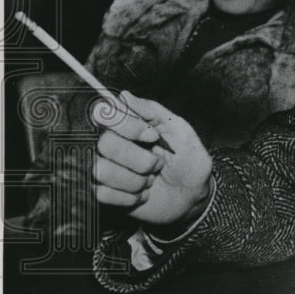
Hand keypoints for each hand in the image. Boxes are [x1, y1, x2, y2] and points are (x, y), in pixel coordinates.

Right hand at [92, 91, 212, 226]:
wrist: (191, 196)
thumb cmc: (187, 160)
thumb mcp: (180, 130)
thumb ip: (153, 111)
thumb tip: (125, 95)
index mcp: (127, 125)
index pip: (107, 114)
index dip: (131, 127)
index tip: (154, 137)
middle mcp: (112, 144)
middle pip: (105, 144)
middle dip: (140, 160)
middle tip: (157, 164)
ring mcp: (105, 168)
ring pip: (102, 171)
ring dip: (135, 181)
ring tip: (150, 180)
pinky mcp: (103, 193)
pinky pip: (103, 194)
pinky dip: (129, 197)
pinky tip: (142, 195)